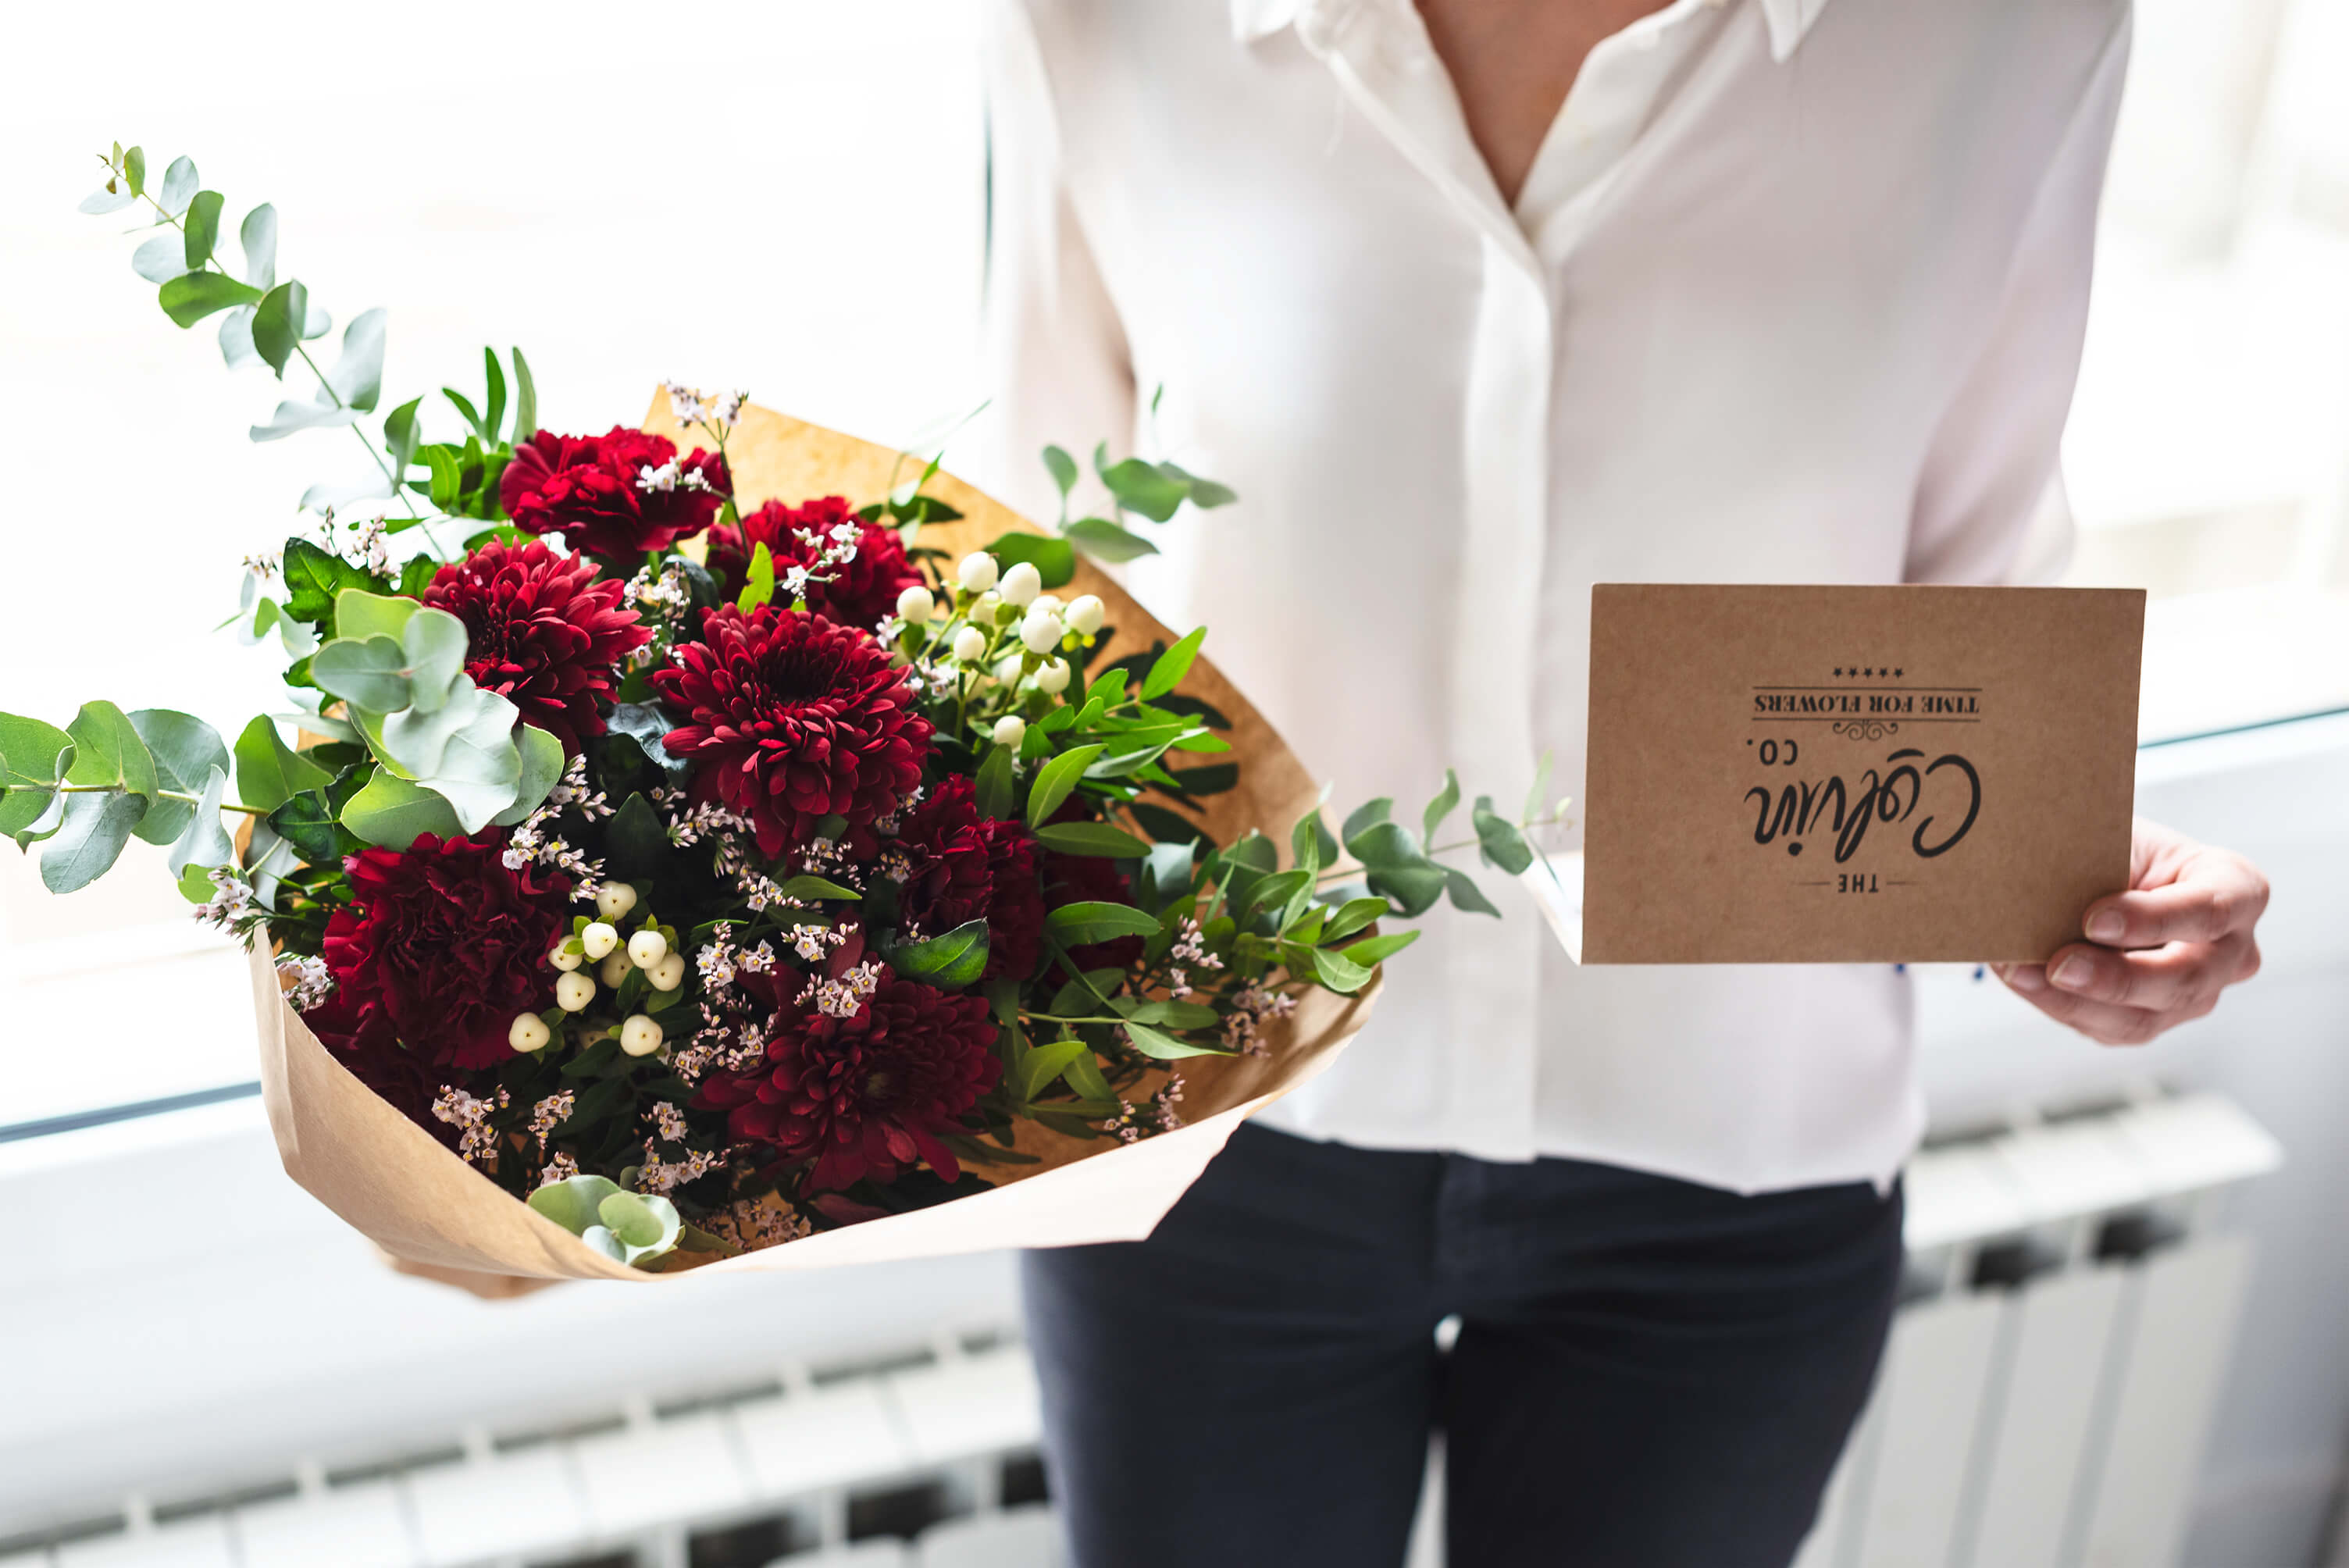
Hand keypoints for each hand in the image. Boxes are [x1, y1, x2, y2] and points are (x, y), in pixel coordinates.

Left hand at [1995, 817, 2267, 1045]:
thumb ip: (2100, 865)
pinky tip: (2027, 982)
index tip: (2093, 918)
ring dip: (2076, 1000)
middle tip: (2058, 965)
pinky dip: (2062, 1006)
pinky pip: (2111, 1028)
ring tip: (2021, 973)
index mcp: (2237, 888)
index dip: (2152, 919)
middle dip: (2116, 977)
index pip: (2209, 911)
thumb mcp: (2117, 839)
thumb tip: (2044, 891)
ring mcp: (2199, 992)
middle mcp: (2231, 949)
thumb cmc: (2119, 846)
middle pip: (2185, 978)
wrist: (2105, 869)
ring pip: (2145, 1016)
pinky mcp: (2156, 1018)